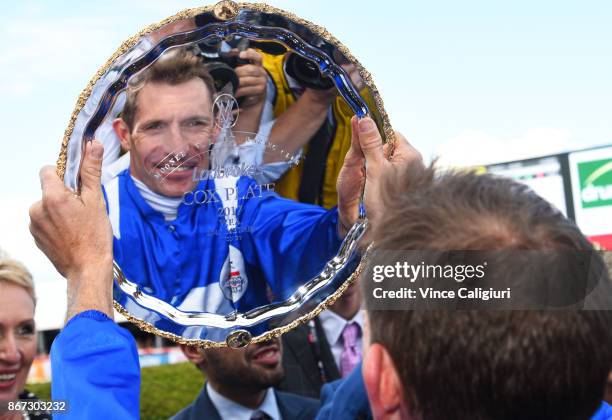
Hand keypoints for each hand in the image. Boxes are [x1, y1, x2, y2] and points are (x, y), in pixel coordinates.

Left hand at [29, 140, 113, 319]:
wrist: (87, 269)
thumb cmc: (95, 236)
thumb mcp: (96, 201)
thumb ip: (91, 171)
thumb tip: (93, 144)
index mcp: (52, 196)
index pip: (48, 170)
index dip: (63, 175)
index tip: (76, 186)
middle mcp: (37, 208)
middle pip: (48, 190)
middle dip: (63, 195)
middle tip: (82, 210)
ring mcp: (33, 224)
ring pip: (45, 206)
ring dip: (58, 210)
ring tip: (76, 225)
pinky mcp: (34, 236)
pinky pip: (42, 221)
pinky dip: (54, 224)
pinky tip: (69, 234)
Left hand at [234, 48, 266, 107]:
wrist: (254, 98)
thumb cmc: (246, 82)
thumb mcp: (244, 71)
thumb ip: (239, 61)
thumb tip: (232, 51)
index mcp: (258, 66)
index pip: (258, 58)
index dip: (250, 55)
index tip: (240, 54)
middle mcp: (262, 74)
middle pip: (250, 69)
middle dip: (238, 72)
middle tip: (230, 75)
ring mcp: (262, 84)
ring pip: (248, 81)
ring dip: (237, 82)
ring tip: (229, 84)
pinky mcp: (259, 94)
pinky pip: (247, 91)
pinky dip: (239, 92)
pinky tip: (233, 93)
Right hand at [336, 116, 421, 234]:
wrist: (393, 232)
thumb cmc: (387, 203)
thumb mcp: (375, 169)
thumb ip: (370, 144)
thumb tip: (365, 120)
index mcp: (409, 155)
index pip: (391, 133)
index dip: (374, 135)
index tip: (361, 138)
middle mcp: (413, 164)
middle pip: (388, 148)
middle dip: (372, 155)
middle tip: (364, 167)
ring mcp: (410, 177)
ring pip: (387, 163)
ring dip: (374, 169)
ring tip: (370, 183)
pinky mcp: (404, 188)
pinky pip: (389, 177)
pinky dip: (379, 180)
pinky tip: (374, 191)